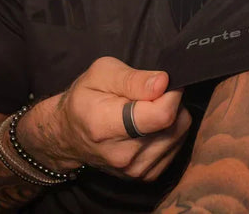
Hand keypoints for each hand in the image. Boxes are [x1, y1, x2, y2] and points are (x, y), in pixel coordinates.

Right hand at [18, 57, 191, 180]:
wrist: (69, 134)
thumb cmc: (86, 96)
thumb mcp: (102, 72)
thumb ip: (133, 78)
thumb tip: (163, 83)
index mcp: (107, 125)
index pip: (161, 115)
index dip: (171, 93)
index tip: (164, 82)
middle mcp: (123, 154)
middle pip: (174, 124)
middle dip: (172, 102)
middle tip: (153, 93)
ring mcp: (135, 169)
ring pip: (179, 134)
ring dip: (173, 116)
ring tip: (149, 107)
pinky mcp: (145, 175)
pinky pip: (176, 147)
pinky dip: (170, 131)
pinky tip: (151, 124)